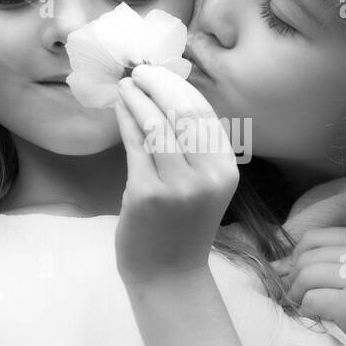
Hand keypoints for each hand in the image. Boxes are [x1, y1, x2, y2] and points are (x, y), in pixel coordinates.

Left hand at [112, 63, 238, 284]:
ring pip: (155, 125)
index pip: (203, 114)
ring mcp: (177, 186)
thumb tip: (169, 92)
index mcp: (225, 170)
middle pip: (181, 112)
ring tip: (124, 85)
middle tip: (137, 71)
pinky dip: (125, 120)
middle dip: (157, 84)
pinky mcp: (146, 194)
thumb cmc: (182, 225)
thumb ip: (193, 146)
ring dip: (137, 98)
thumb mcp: (202, 184)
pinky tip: (119, 108)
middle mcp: (207, 176)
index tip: (159, 71)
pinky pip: (135, 146)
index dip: (179, 86)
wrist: (168, 274)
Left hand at [275, 212, 345, 345]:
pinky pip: (311, 299)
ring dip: (295, 293)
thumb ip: (331, 262)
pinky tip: (315, 318)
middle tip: (294, 295)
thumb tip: (277, 263)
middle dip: (292, 276)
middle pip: (307, 255)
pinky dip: (305, 310)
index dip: (297, 257)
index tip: (295, 275)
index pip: (315, 238)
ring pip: (306, 274)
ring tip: (301, 306)